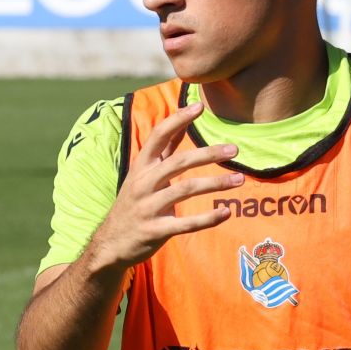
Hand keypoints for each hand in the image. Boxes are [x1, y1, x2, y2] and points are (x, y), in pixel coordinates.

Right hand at [89, 104, 242, 271]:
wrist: (110, 244)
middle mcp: (143, 183)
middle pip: (179, 162)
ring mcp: (149, 207)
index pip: (159, 135)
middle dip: (208, 154)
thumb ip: (164, 149)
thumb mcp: (142, 174)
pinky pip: (186, 223)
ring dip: (215, 184)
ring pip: (186, 190)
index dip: (178, 119)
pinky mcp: (156, 230)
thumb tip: (183, 118)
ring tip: (239, 180)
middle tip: (234, 149)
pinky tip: (226, 212)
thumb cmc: (133, 203)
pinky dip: (208, 218)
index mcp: (141, 167)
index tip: (199, 106)